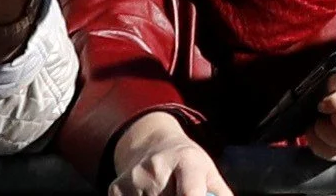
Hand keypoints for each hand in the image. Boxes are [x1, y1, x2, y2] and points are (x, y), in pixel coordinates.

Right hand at [109, 111, 229, 195]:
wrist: (151, 144)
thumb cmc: (187, 165)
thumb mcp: (208, 173)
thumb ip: (219, 194)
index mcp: (187, 161)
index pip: (190, 194)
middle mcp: (157, 166)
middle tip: (177, 192)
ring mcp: (134, 178)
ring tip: (164, 193)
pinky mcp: (116, 189)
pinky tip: (147, 194)